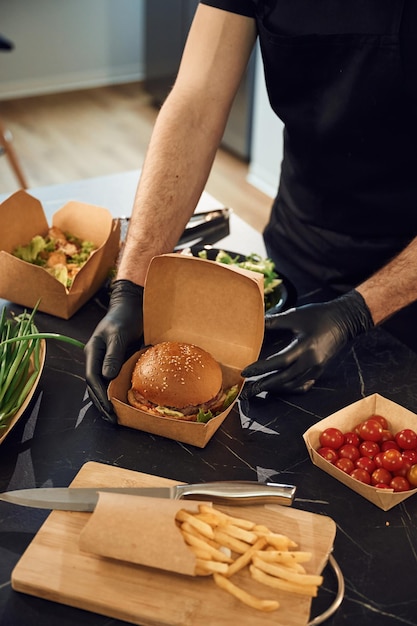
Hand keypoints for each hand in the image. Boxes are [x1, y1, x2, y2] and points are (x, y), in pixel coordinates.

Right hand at [85, 280, 143, 421]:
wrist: (132, 305)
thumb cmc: (125, 317)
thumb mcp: (118, 334)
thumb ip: (113, 354)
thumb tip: (107, 377)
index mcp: (93, 351)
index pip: (92, 377)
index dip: (99, 395)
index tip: (108, 408)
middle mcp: (97, 358)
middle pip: (94, 385)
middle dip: (101, 403)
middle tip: (112, 419)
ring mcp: (106, 360)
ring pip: (103, 384)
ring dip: (107, 400)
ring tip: (116, 416)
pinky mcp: (117, 360)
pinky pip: (114, 379)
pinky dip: (117, 391)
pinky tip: (123, 401)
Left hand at [241, 290, 373, 397]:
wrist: (344, 320)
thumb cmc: (318, 315)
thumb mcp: (295, 315)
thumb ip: (273, 321)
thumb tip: (253, 323)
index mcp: (305, 347)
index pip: (279, 362)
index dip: (261, 369)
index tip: (245, 373)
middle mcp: (311, 361)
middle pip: (283, 379)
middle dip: (263, 385)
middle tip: (246, 392)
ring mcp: (316, 368)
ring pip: (292, 385)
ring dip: (274, 389)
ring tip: (258, 390)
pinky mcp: (319, 371)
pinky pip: (302, 386)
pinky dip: (289, 389)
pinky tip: (277, 388)